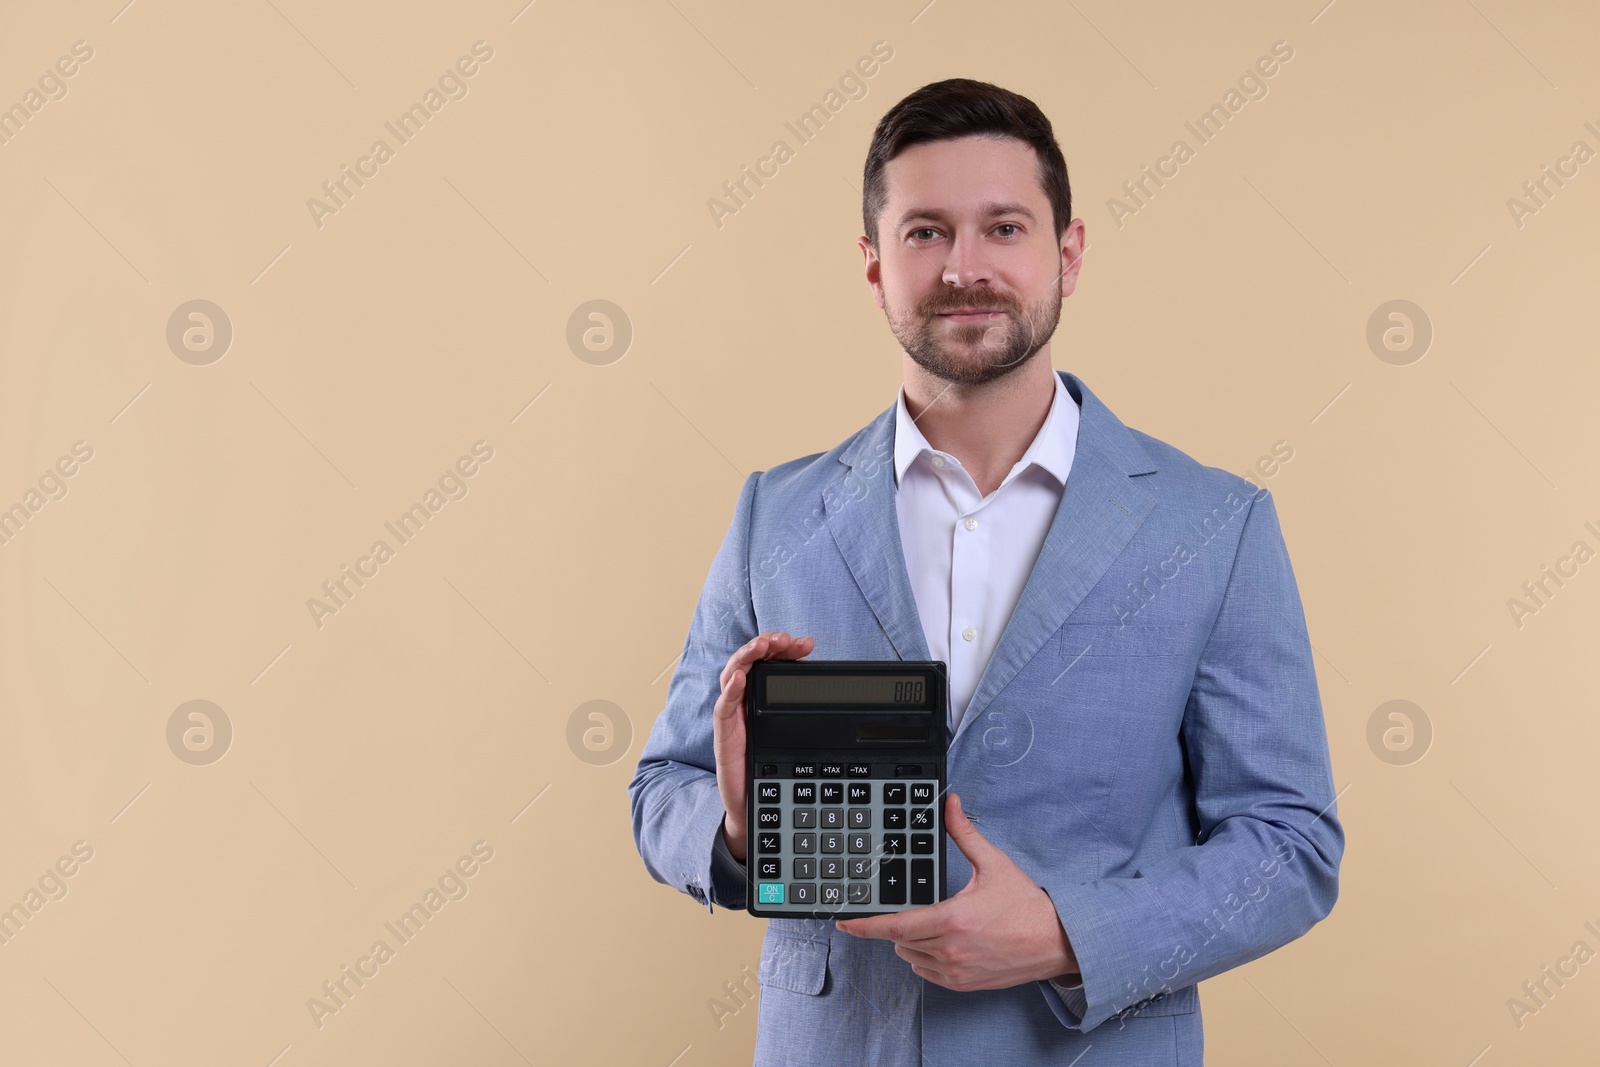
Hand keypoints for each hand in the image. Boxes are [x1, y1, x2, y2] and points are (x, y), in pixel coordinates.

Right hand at [713, 631, 814, 862]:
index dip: (785, 650)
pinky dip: (730, 691)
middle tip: (785, 640)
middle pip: (751, 662)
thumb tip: (845, 697)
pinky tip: (740, 679)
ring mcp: (734, 717)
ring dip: (747, 656)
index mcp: (765, 699)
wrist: (760, 809)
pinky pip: (723, 709)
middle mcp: (747, 703)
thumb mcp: (802, 740)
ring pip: (732, 675)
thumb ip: (812, 717)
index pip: (772, 663)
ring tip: (763, 647)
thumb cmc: (778, 772)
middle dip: (767, 645)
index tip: (806, 644)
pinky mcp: (724, 736)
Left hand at [835, 793, 1078, 990]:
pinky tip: (941, 943)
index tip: (844, 922)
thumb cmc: (1026, 905)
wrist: (1056, 941)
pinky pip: (926, 973)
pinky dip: (924, 958)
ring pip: (910, 957)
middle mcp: (950, 949)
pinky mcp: (963, 984)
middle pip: (899, 940)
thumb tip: (950, 804)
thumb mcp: (993, 863)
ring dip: (910, 941)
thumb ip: (964, 833)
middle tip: (912, 908)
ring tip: (933, 923)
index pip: (895, 925)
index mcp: (952, 919)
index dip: (865, 925)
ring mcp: (956, 971)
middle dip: (896, 923)